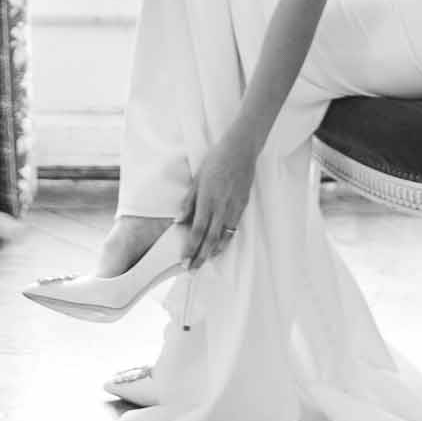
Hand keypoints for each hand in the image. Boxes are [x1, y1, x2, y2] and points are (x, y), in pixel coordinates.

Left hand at [177, 129, 258, 266]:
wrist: (240, 151)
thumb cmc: (216, 161)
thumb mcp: (197, 179)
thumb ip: (188, 202)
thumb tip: (178, 221)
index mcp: (207, 200)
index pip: (197, 231)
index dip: (191, 248)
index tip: (184, 260)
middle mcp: (221, 207)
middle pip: (210, 239)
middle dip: (200, 256)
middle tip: (192, 269)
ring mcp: (233, 208)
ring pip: (224, 237)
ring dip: (214, 252)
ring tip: (205, 262)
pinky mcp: (242, 206)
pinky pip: (233, 228)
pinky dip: (226, 241)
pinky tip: (220, 246)